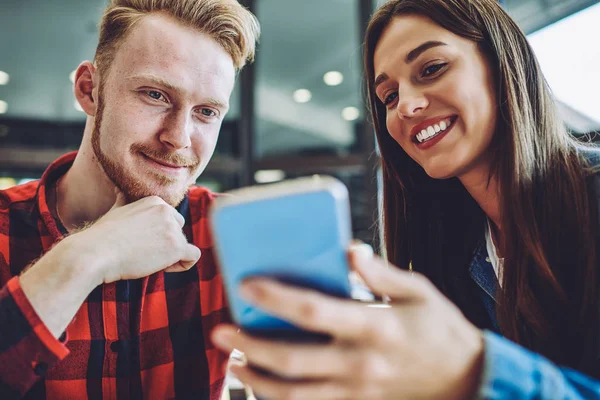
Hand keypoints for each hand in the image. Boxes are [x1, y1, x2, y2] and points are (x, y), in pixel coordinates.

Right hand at [75, 192, 200, 283]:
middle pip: (178, 232)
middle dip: (166, 244)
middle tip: (143, 253)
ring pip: (183, 246)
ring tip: (146, 259)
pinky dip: (183, 265)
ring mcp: (172, 228)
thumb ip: (124, 200)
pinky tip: (164, 267)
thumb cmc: (102, 237)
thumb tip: (118, 189)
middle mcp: (166, 210)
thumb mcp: (115, 211)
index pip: (169, 220)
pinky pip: (193, 256)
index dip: (157, 235)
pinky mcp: (176, 246)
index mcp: (155, 201)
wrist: (95, 253)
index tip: (139, 242)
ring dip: (169, 257)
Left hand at [211, 244, 483, 399]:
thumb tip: (348, 249)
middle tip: (220, 330)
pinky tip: (263, 384)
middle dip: (249, 345)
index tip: (246, 284)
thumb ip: (380, 272)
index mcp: (375, 327)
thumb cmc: (440, 329)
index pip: (314, 312)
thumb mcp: (419, 291)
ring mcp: (357, 392)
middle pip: (292, 361)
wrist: (466, 381)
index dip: (275, 298)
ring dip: (257, 379)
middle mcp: (360, 364)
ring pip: (294, 395)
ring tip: (234, 360)